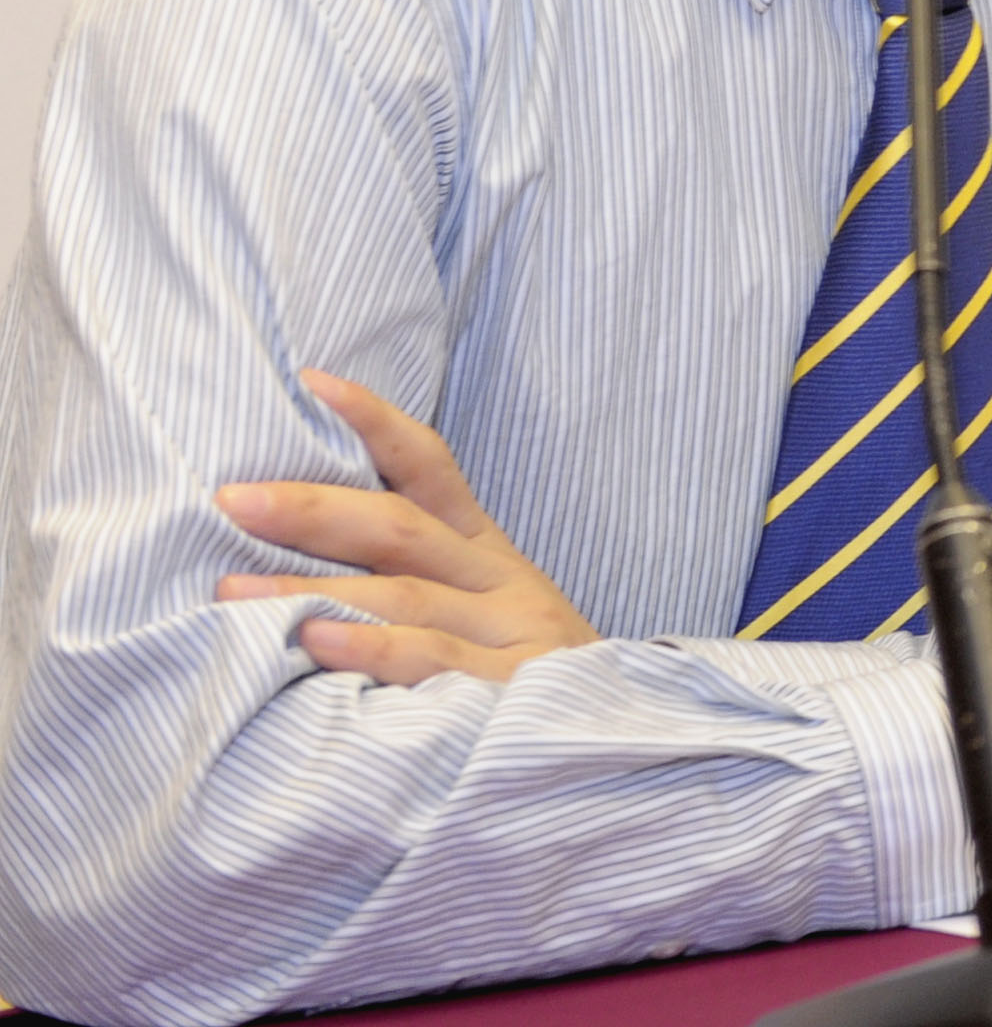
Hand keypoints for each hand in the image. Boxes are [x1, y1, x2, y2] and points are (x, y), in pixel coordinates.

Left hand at [216, 369, 600, 682]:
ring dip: (311, 586)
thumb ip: (412, 587)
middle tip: (233, 499)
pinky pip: (434, 659)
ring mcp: (510, 633)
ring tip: (233, 586)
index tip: (313, 382)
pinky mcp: (512, 687)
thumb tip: (301, 558)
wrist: (619, 749)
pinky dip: (373, 646)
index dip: (375, 422)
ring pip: (403, 594)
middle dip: (312, 509)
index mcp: (488, 556)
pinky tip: (315, 640)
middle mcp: (500, 583)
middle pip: (400, 529)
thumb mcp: (484, 619)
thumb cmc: (524, 684)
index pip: (432, 469)